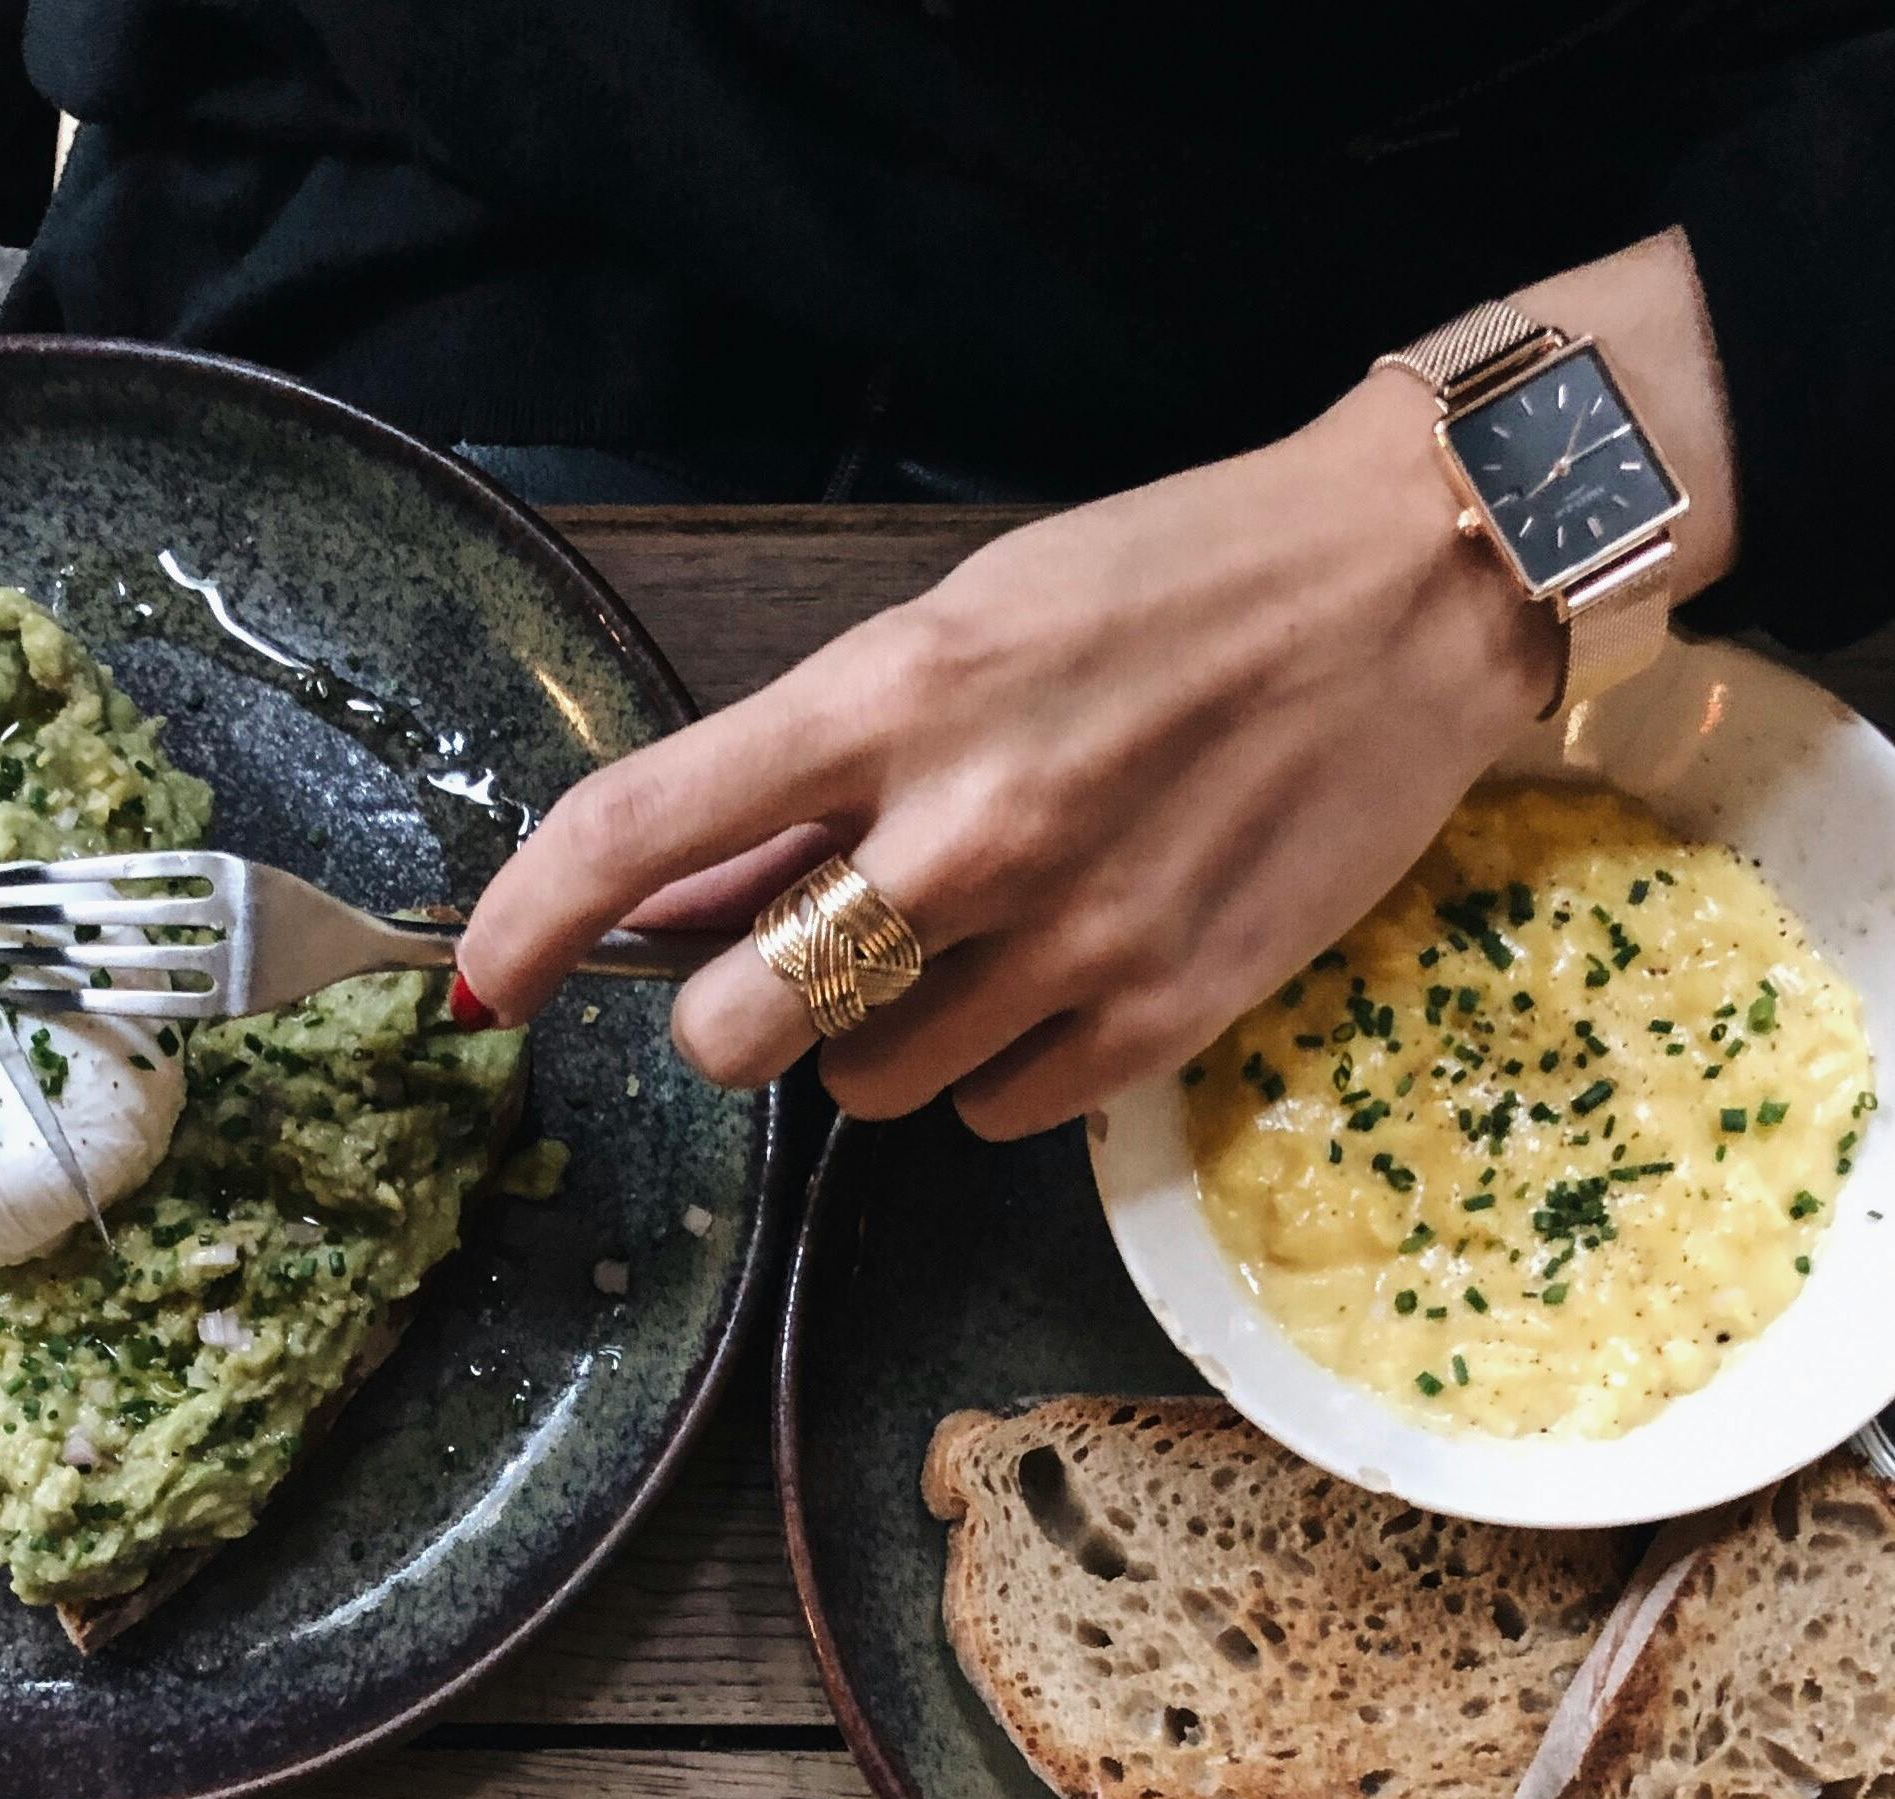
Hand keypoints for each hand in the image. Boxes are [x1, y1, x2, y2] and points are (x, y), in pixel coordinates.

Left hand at [458, 233, 1738, 1142]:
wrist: (1411, 591)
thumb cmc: (1174, 589)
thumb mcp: (969, 627)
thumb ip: (818, 771)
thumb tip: (675, 896)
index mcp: (896, 695)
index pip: (647, 828)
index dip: (533, 921)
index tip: (483, 983)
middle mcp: (964, 829)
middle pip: (739, 1027)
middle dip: (743, 1015)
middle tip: (806, 959)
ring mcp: (1066, 935)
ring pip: (865, 1088)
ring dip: (880, 1039)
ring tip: (973, 943)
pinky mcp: (1158, 1015)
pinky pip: (989, 1113)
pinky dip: (992, 1070)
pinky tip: (1054, 978)